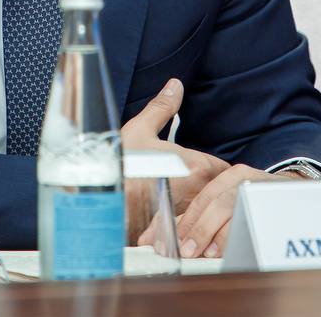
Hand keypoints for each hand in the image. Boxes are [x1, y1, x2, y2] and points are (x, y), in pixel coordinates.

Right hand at [120, 79, 229, 238]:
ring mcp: (186, 216)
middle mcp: (197, 194)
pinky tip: (171, 225)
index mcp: (197, 166)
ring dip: (200, 210)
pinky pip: (189, 231)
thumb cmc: (118, 164)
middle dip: (213, 191)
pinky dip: (185, 229)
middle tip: (198, 186)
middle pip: (219, 195)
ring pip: (206, 214)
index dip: (220, 171)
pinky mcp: (171, 235)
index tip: (209, 169)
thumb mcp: (139, 129)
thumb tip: (175, 86)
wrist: (95, 199)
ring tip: (183, 205)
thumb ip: (162, 108)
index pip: (226, 171)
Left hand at [172, 165, 304, 257]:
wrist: (298, 196)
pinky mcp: (280, 202)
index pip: (204, 198)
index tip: (173, 240)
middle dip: (200, 229)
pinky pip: (259, 219)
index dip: (187, 221)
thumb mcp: (229, 202)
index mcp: (231, 176)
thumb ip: (200, 218)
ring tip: (207, 253)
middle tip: (187, 250)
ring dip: (220, 234)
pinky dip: (244, 236)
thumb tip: (165, 238)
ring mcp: (265, 189)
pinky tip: (234, 249)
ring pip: (238, 209)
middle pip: (219, 203)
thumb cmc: (256, 202)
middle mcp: (247, 179)